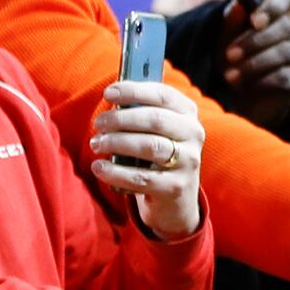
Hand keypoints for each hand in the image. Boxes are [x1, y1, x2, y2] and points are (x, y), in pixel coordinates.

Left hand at [91, 81, 206, 240]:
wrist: (175, 197)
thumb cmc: (156, 155)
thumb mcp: (155, 131)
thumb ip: (139, 112)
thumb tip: (112, 98)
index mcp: (187, 114)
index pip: (163, 95)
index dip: (134, 91)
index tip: (108, 93)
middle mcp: (193, 135)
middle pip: (156, 120)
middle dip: (121, 119)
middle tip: (98, 124)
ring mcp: (188, 162)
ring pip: (150, 146)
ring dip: (117, 143)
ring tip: (96, 144)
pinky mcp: (176, 187)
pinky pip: (141, 178)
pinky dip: (115, 172)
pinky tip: (99, 167)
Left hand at [221, 0, 289, 126]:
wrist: (232, 97)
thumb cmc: (228, 60)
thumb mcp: (223, 40)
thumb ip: (231, 23)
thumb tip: (239, 5)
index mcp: (267, 15)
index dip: (272, 5)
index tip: (254, 19)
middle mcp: (284, 33)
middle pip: (284, 27)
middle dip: (254, 41)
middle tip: (229, 55)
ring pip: (284, 53)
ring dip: (254, 64)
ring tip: (229, 76)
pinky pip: (285, 76)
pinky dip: (261, 81)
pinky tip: (243, 86)